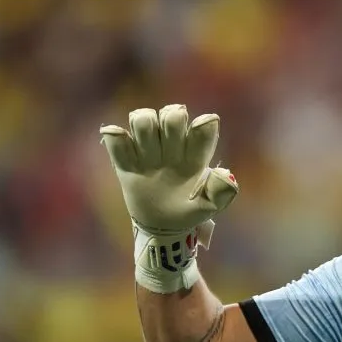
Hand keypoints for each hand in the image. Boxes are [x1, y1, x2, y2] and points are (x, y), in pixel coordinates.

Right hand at [99, 104, 237, 232]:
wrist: (162, 226)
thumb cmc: (189, 211)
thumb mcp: (208, 206)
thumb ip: (221, 192)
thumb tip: (225, 173)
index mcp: (196, 154)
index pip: (202, 128)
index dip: (203, 126)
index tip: (200, 133)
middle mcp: (173, 146)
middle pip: (171, 115)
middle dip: (171, 121)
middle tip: (169, 143)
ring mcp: (148, 151)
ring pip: (144, 119)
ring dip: (145, 127)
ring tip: (147, 150)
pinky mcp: (127, 161)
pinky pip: (117, 140)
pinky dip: (117, 138)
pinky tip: (124, 148)